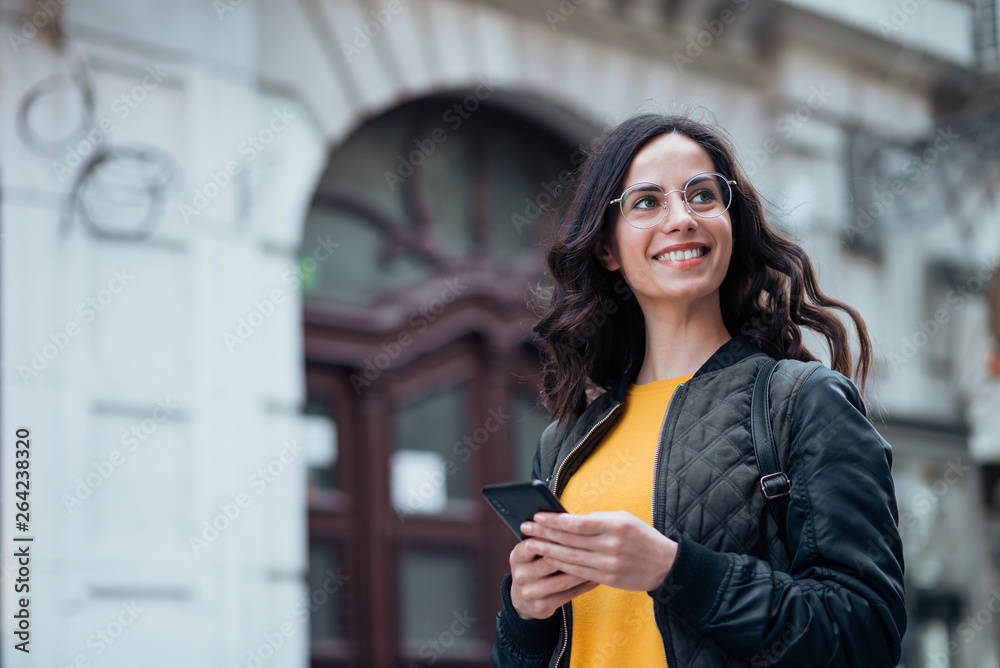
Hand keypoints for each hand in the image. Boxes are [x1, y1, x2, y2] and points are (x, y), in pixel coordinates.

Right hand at [509, 536, 598, 619]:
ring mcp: (530, 592)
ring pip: (562, 580)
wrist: (524, 600)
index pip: (533, 543)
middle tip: (594, 545)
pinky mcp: (541, 607)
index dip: (552, 536)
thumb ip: (544, 539)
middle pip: (549, 562)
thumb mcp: (532, 553)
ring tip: (599, 563)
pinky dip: (583, 587)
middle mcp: (520, 575)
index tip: (573, 530)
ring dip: (582, 571)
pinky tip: (596, 579)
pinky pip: (568, 595)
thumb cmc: (536, 567)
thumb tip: (568, 520)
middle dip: (572, 553)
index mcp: (516, 556)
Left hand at [521, 510, 677, 591]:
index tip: (537, 516)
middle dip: (544, 534)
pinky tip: (549, 559)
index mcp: (615, 525)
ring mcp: (609, 564)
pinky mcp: (608, 579)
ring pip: (571, 558)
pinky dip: (562, 565)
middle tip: (525, 528)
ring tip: (530, 545)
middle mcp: (611, 545)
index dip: (554, 521)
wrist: (666, 565)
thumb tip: (570, 520)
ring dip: (547, 551)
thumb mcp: (624, 519)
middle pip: (570, 540)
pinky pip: (579, 572)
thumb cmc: (642, 536)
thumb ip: (598, 519)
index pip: (577, 523)